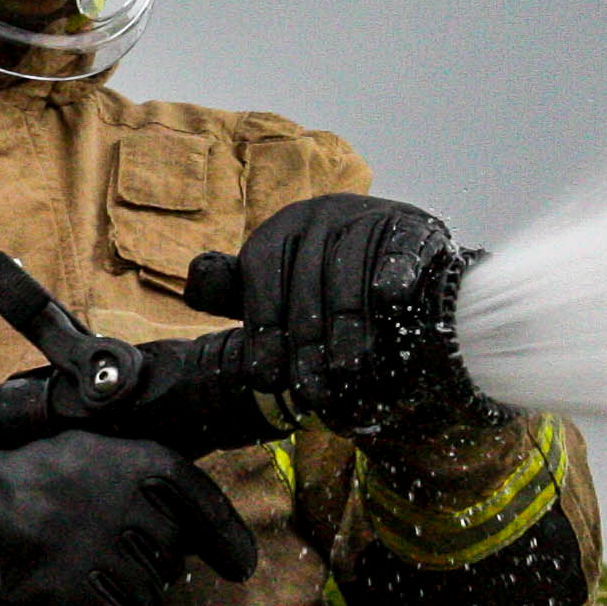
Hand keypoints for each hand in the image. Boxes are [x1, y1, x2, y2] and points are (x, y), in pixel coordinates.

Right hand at [0, 429, 260, 605]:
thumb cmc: (25, 483)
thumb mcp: (90, 452)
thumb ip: (146, 478)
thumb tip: (209, 537)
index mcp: (139, 462)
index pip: (203, 505)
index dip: (227, 540)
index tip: (240, 567)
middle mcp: (130, 506)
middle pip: (171, 564)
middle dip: (146, 573)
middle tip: (94, 561)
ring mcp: (102, 554)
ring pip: (151, 603)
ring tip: (81, 587)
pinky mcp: (75, 601)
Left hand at [184, 194, 483, 437]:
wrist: (408, 272)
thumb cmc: (327, 290)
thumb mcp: (276, 289)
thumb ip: (235, 291)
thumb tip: (194, 284)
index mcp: (282, 228)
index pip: (262, 273)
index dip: (263, 329)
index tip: (265, 377)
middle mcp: (321, 214)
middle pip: (306, 282)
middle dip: (306, 343)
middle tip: (308, 392)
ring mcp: (368, 215)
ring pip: (350, 275)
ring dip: (348, 327)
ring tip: (346, 372)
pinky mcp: (412, 227)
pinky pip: (399, 253)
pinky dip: (394, 276)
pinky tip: (390, 304)